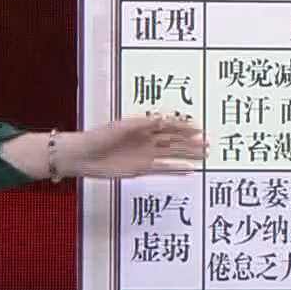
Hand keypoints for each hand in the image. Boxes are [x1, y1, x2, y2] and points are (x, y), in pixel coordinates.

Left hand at [59, 113, 205, 178]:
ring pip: (172, 154)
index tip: (199, 128)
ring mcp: (144, 155)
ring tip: (204, 155)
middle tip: (208, 144)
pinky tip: (188, 170)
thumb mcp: (122, 127)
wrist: (82, 156)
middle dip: (191, 142)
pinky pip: (163, 169)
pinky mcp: (140, 169)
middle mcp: (146, 140)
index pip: (169, 125)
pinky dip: (175, 169)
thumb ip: (145, 124)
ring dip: (187, 154)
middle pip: (174, 140)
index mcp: (143, 126)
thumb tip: (165, 119)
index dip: (185, 126)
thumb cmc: (99, 137)